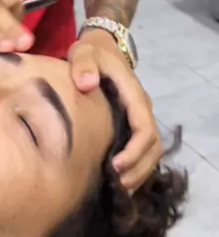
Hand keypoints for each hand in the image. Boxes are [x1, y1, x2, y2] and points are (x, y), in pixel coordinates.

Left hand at [68, 30, 161, 191]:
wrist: (100, 47)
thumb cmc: (90, 53)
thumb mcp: (83, 52)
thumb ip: (83, 65)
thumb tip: (87, 84)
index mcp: (133, 93)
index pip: (144, 127)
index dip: (134, 151)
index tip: (115, 166)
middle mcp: (141, 107)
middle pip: (153, 145)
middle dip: (138, 168)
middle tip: (116, 186)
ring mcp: (139, 116)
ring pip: (151, 151)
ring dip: (139, 172)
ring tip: (119, 189)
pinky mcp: (132, 123)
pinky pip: (143, 149)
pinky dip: (136, 167)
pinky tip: (119, 180)